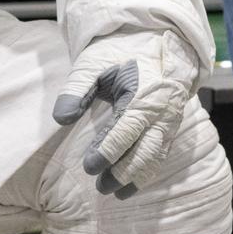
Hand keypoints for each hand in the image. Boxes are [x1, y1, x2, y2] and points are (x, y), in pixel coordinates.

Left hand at [53, 28, 200, 196]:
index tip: (89, 167)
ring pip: (156, 157)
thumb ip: (76, 89)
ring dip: (135, 178)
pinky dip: (146, 172)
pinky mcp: (171, 126)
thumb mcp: (92, 63)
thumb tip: (61, 119)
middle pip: (145, 151)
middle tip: (99, 186)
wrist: (155, 41)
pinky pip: (161, 155)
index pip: (125, 131)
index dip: (107, 153)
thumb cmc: (120, 52)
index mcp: (141, 94)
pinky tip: (129, 185)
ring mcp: (169, 120)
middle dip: (122, 173)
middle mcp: (160, 111)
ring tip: (113, 192)